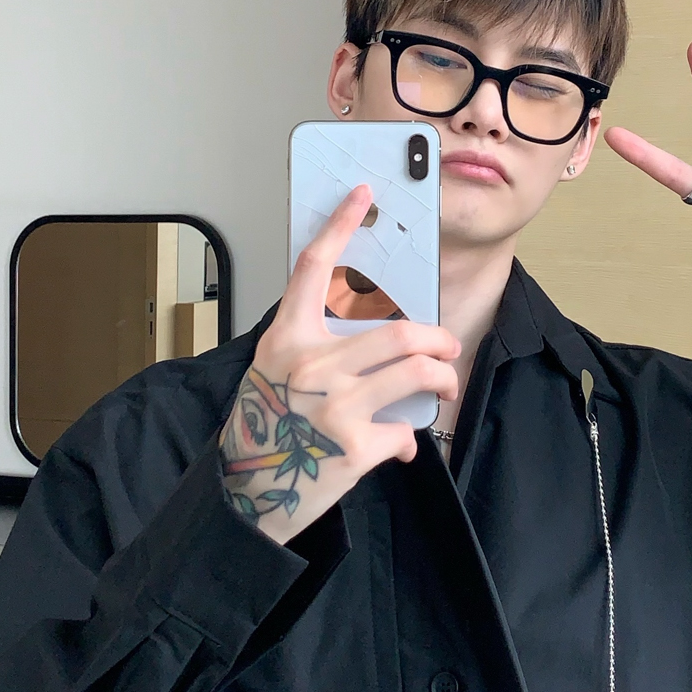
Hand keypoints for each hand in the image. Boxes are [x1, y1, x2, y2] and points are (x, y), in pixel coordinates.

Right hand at [219, 185, 461, 543]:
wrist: (246, 494)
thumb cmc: (263, 432)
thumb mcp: (274, 375)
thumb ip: (315, 350)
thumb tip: (372, 343)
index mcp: (286, 340)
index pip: (313, 268)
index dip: (339, 227)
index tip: (361, 197)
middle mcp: (310, 365)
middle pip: (399, 331)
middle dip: (437, 338)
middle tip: (446, 346)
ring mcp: (334, 406)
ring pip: (417, 371)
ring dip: (441, 378)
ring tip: (442, 384)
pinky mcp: (354, 447)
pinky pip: (404, 430)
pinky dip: (407, 440)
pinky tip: (398, 446)